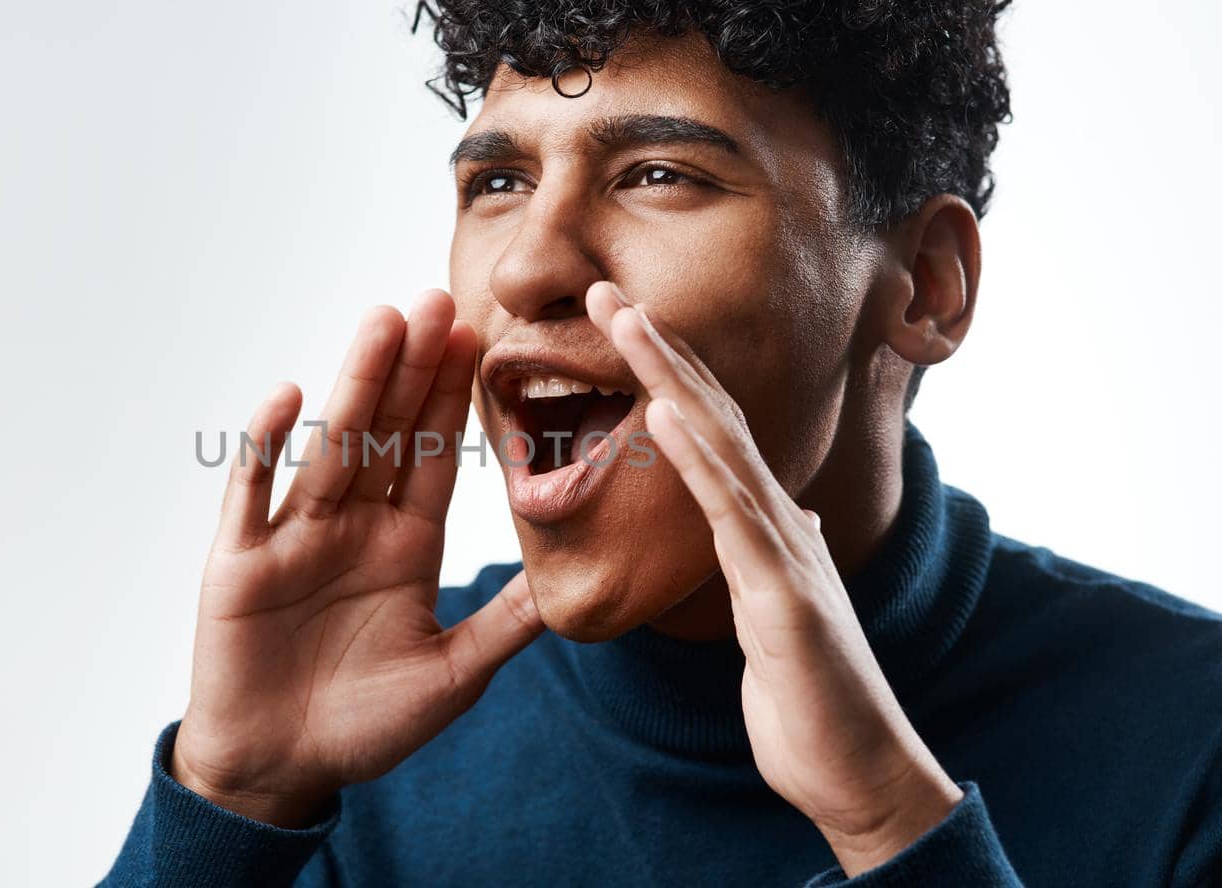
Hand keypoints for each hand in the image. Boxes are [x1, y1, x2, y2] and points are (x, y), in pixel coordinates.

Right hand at [171, 289, 545, 828]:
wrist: (279, 769)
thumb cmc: (364, 727)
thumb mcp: (451, 676)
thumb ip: (504, 626)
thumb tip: (572, 587)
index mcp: (406, 547)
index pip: (434, 458)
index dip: (453, 400)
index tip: (476, 338)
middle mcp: (353, 527)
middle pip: (387, 433)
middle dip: (412, 370)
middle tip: (436, 300)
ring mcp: (295, 537)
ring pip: (332, 446)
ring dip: (356, 383)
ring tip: (381, 321)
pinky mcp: (241, 561)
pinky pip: (253, 494)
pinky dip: (265, 447)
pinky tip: (289, 396)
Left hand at [586, 281, 962, 876]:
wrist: (856, 770)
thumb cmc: (814, 696)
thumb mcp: (782, 608)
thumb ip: (777, 552)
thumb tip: (787, 508)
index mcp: (765, 524)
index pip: (709, 430)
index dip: (666, 371)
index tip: (620, 321)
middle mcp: (778, 520)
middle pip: (711, 413)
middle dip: (658, 347)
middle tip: (603, 288)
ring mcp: (784, 550)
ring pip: (719, 443)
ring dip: (668, 374)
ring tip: (623, 318)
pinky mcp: (784, 592)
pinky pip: (730, 512)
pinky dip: (695, 456)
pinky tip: (661, 409)